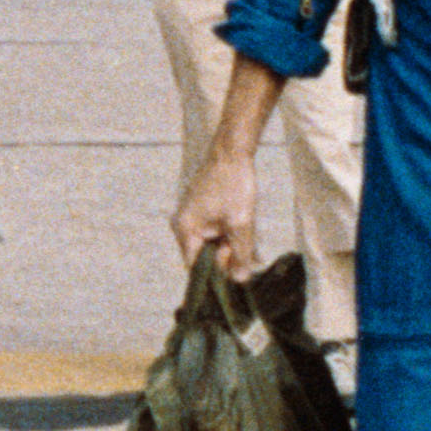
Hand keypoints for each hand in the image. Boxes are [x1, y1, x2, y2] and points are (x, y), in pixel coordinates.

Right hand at [172, 152, 261, 277]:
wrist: (231, 151)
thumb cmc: (233, 184)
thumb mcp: (241, 223)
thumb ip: (240, 253)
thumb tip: (240, 280)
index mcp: (185, 230)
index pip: (196, 267)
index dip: (217, 271)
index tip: (237, 266)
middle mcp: (183, 225)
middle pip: (205, 256)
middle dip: (228, 255)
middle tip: (247, 245)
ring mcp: (192, 217)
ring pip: (213, 243)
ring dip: (232, 243)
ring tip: (247, 232)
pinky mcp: (202, 210)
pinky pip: (215, 230)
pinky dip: (229, 233)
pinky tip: (244, 227)